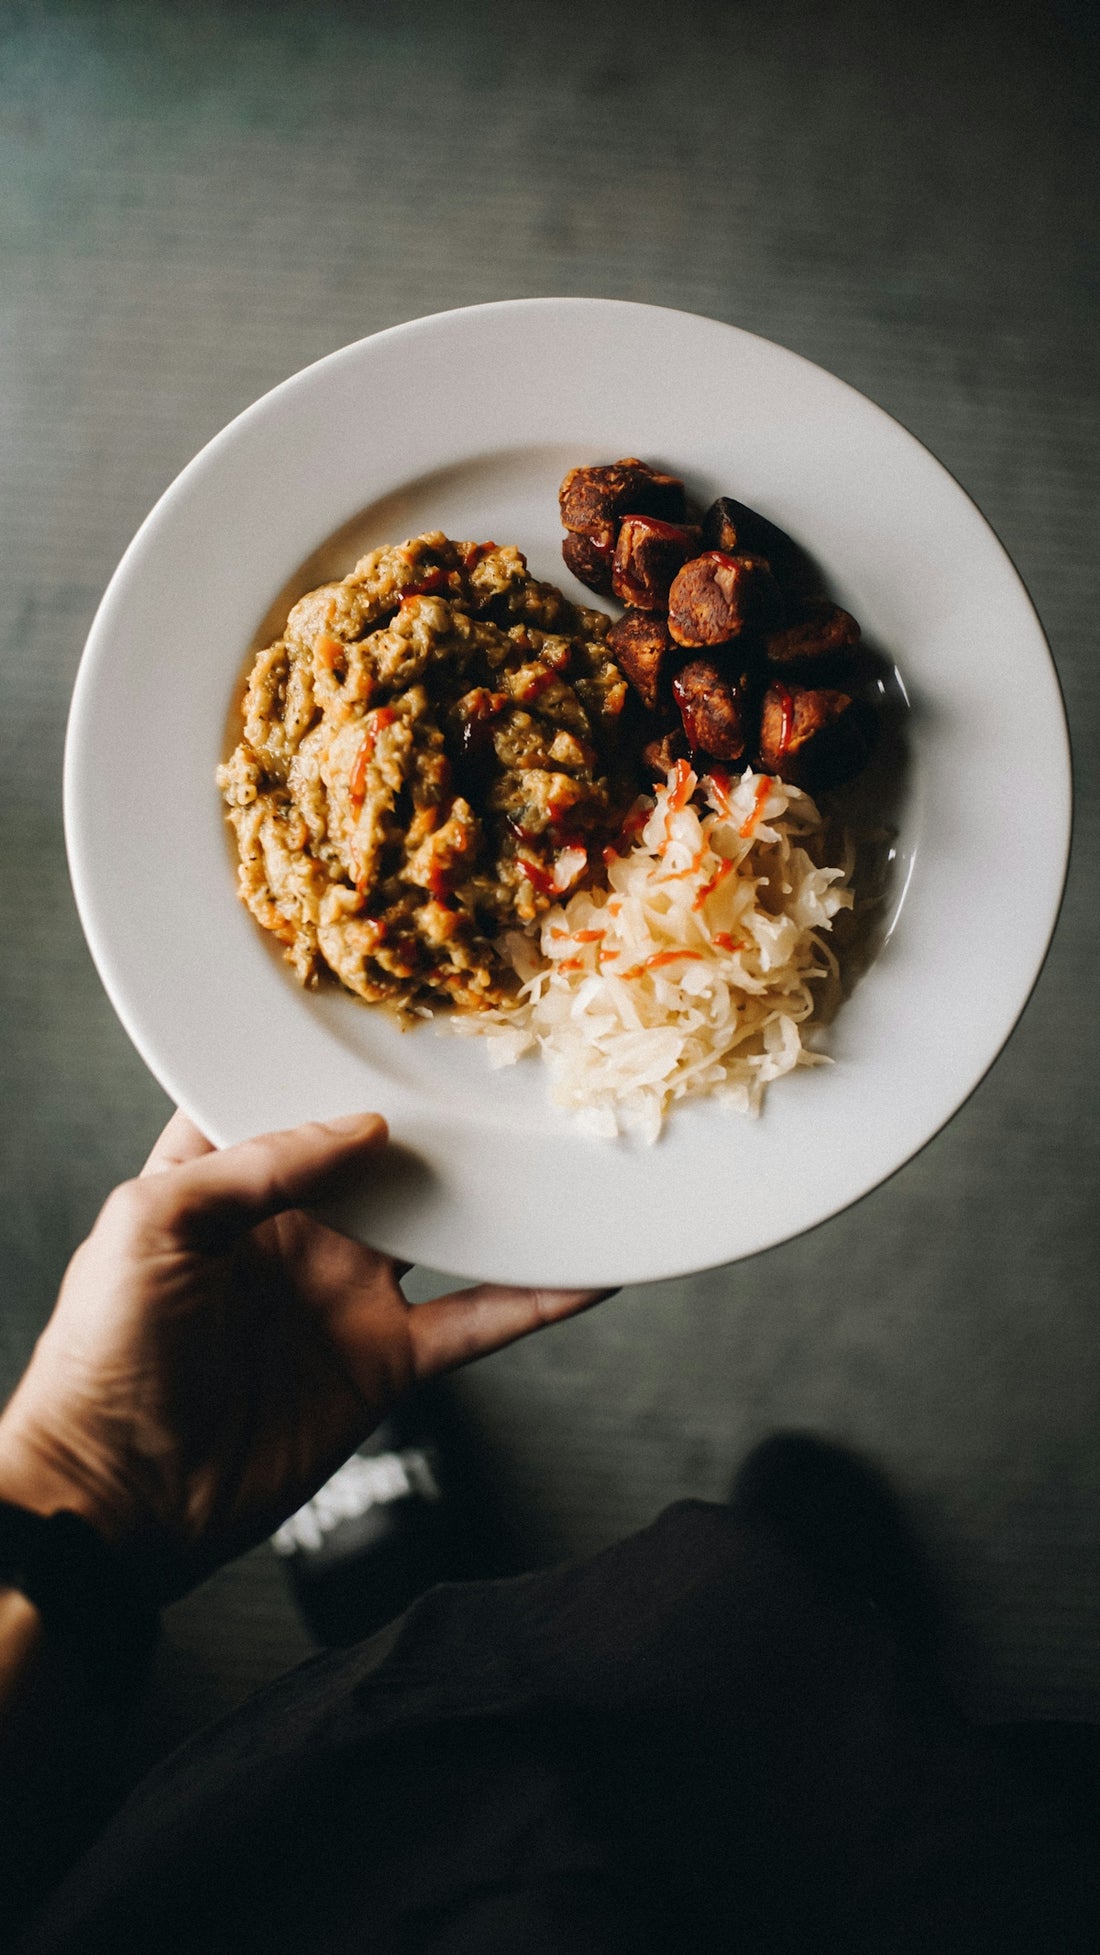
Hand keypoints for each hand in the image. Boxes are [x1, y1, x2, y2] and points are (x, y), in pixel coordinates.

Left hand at [0, 1111, 606, 1599]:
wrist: (118, 1504)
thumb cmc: (104, 1356)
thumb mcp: (154, 1224)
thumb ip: (255, 1164)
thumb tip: (362, 1127)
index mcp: (226, 1183)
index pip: (289, 1101)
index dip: (336, 1064)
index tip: (401, 1023)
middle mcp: (295, 1230)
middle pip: (387, 1161)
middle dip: (440, 1122)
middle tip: (507, 1073)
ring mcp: (345, 1296)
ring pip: (446, 1233)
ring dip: (503, 1204)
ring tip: (568, 1154)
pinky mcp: (383, 1364)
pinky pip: (474, 1322)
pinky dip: (535, 1301)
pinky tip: (587, 1273)